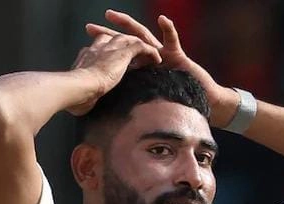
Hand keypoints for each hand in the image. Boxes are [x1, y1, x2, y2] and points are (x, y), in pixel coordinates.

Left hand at [85, 10, 238, 126]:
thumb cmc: (175, 106)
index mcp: (139, 68)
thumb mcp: (146, 102)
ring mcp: (162, 54)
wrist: (199, 105)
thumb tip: (107, 106)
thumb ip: (131, 98)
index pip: (118, 54)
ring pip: (144, 36)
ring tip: (116, 17)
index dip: (103, 49)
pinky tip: (162, 20)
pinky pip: (172, 40)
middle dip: (108, 33)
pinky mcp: (177, 55)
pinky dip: (168, 30)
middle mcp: (148, 58)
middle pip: (125, 42)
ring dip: (129, 25)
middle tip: (90, 27)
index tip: (85, 47)